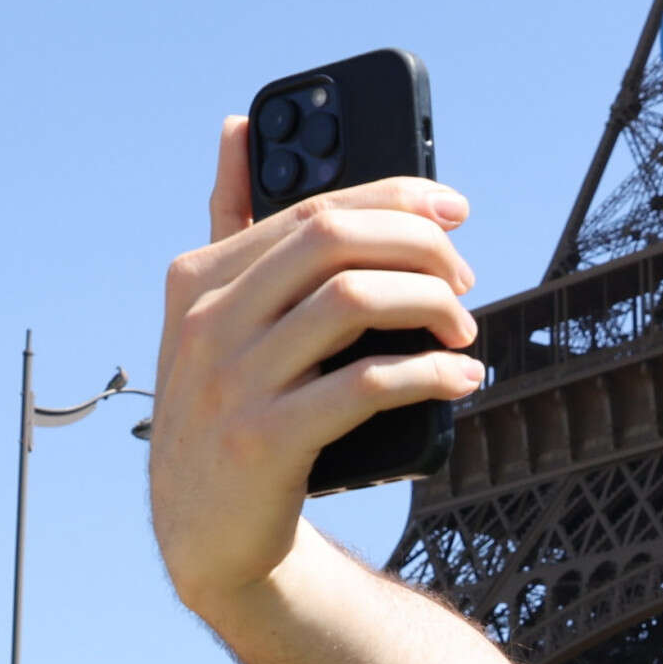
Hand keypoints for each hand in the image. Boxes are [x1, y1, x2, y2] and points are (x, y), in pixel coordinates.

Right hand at [149, 118, 485, 614]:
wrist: (203, 535)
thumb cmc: (224, 411)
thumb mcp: (208, 316)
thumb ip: (228, 223)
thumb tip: (237, 127)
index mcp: (198, 277)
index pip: (314, 206)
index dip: (396, 197)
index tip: (454, 209)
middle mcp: (208, 321)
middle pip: (335, 240)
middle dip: (419, 248)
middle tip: (463, 280)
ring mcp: (232, 382)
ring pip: (353, 301)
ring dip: (430, 306)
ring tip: (464, 330)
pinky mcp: (263, 442)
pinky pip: (364, 387)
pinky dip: (428, 375)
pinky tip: (461, 379)